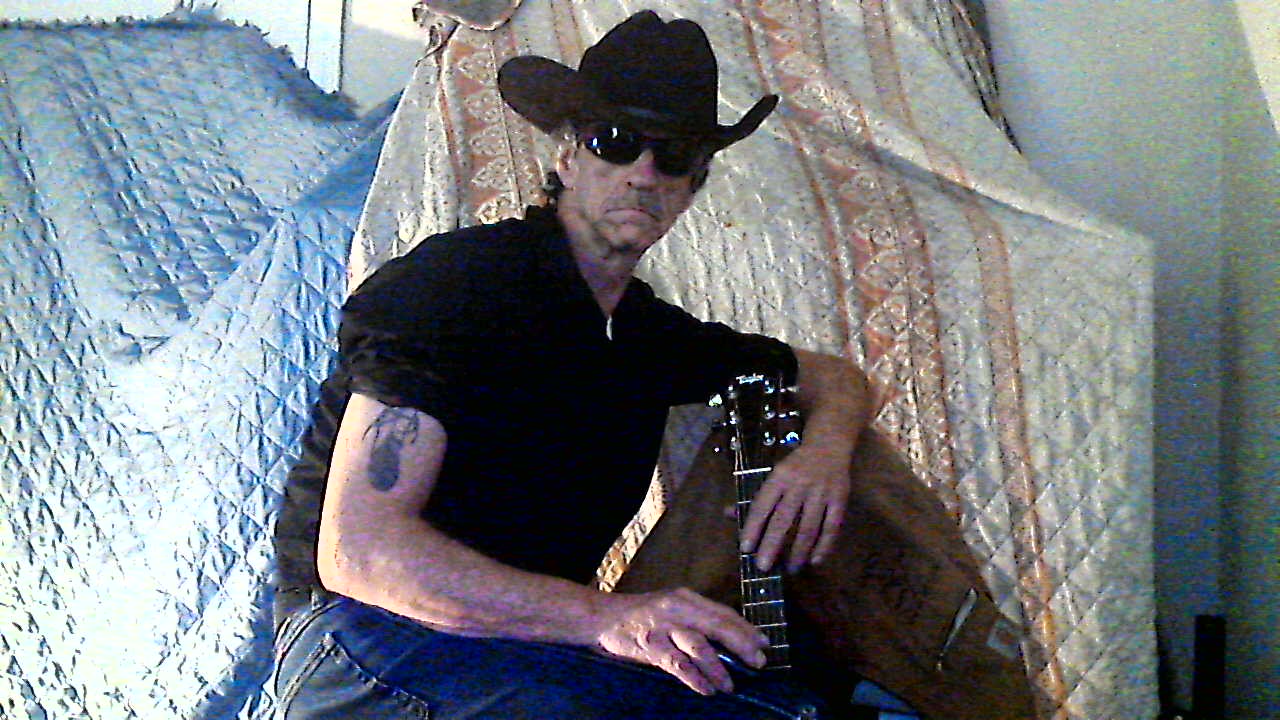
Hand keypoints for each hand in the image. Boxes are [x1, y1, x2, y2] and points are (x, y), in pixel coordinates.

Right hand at [594, 588, 767, 694]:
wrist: (603, 617)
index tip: (764, 643)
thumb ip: (698, 618)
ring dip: (718, 668)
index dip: (745, 628)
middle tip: (758, 663)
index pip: (723, 612)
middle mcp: (677, 609)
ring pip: (699, 646)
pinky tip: (706, 689)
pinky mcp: (650, 646)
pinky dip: (694, 678)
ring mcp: (663, 627)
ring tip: (730, 685)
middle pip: (716, 626)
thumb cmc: (643, 615)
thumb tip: (731, 639)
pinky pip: (677, 664)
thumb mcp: (672, 607)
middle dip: (741, 645)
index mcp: (686, 598)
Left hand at [740, 443, 850, 572]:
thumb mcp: (772, 475)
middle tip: (763, 566)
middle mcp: (799, 484)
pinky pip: (831, 527)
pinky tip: (815, 560)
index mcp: (779, 477)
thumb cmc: (795, 466)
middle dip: (772, 544)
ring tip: (791, 569)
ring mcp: (821, 492)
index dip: (753, 527)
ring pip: (808, 526)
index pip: (762, 505)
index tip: (745, 548)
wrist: (828, 446)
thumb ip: (754, 497)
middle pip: (784, 519)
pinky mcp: (839, 499)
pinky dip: (824, 545)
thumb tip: (728, 514)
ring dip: (799, 550)